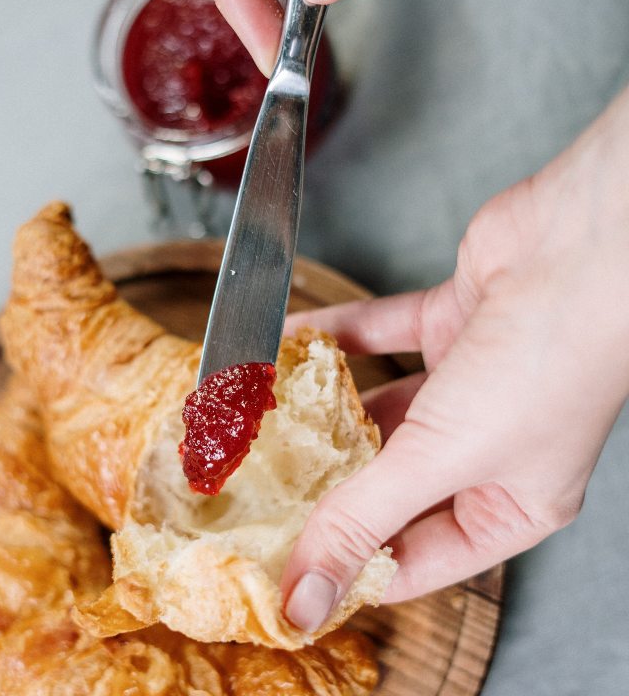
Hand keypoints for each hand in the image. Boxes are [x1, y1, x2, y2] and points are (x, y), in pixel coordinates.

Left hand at [280, 86, 628, 630]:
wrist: (587, 245)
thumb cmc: (550, 362)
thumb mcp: (445, 458)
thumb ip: (365, 518)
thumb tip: (309, 599)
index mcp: (508, 505)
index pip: (413, 559)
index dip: (347, 569)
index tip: (283, 570)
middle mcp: (488, 448)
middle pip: (386, 483)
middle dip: (322, 484)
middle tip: (256, 493)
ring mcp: (469, 383)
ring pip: (378, 406)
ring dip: (320, 408)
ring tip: (260, 420)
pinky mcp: (449, 323)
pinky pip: (377, 336)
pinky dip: (335, 338)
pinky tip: (289, 343)